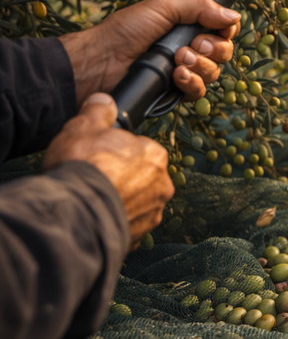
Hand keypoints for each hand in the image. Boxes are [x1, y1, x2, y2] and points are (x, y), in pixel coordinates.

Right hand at [43, 93, 173, 248]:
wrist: (73, 215)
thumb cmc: (81, 167)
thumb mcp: (84, 127)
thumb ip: (98, 110)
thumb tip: (104, 101)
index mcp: (155, 156)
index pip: (139, 149)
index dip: (116, 152)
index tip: (98, 157)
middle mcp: (161, 186)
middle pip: (140, 177)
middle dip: (120, 177)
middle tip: (94, 178)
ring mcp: (151, 214)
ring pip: (135, 203)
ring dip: (118, 201)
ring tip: (92, 199)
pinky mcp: (137, 238)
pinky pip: (125, 225)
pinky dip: (112, 222)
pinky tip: (93, 217)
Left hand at [61, 0, 240, 103]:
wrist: (101, 62)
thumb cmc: (125, 30)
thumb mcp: (164, 7)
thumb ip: (200, 6)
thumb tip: (234, 16)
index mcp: (187, 27)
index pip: (222, 30)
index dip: (225, 31)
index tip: (218, 28)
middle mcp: (189, 48)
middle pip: (223, 51)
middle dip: (214, 48)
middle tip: (194, 45)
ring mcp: (183, 71)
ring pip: (213, 72)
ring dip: (201, 65)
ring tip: (179, 59)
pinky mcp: (175, 92)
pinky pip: (199, 92)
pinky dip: (192, 83)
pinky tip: (177, 76)